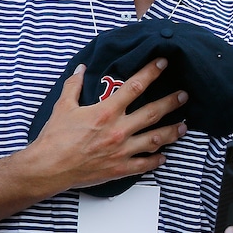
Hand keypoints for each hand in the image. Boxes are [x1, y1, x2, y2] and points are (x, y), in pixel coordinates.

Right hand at [25, 58, 188, 193]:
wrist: (48, 168)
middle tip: (184, 96)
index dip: (151, 73)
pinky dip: (156, 160)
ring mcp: (122, 150)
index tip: (163, 64)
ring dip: (173, 132)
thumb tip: (81, 69)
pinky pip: (145, 164)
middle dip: (172, 102)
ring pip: (156, 139)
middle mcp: (119, 130)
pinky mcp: (120, 168)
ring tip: (184, 127)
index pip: (135, 87)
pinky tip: (164, 156)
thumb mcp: (63, 107)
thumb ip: (74, 86)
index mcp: (106, 112)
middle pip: (153, 113)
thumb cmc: (54, 138)